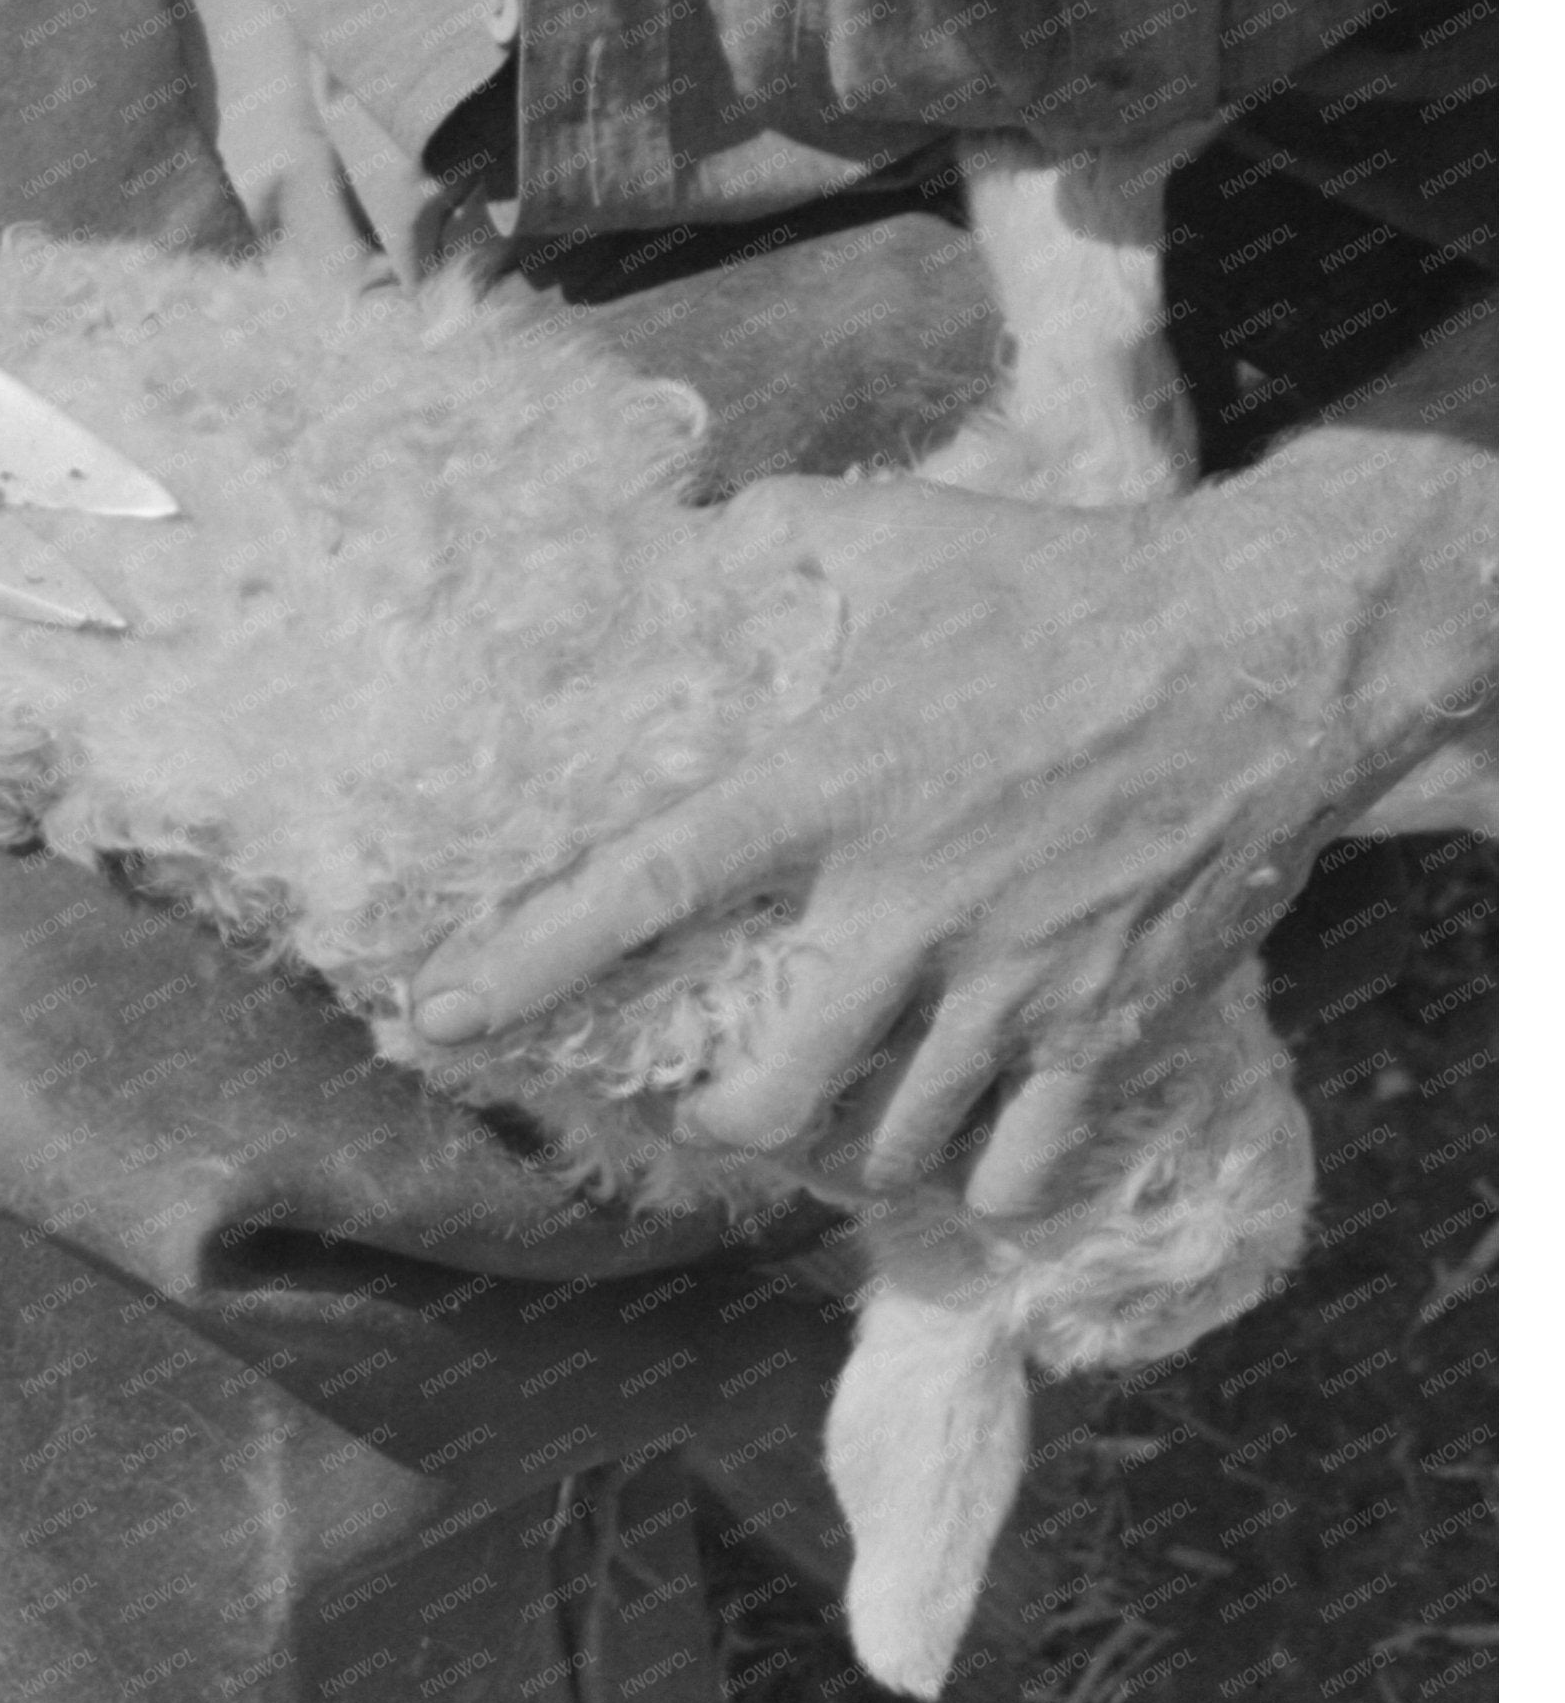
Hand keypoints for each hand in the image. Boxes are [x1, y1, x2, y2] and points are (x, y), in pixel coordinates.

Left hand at [405, 473, 1407, 1214]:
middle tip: (720, 1104)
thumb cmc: (1065, 585)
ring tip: (846, 1126)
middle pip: (768, 1092)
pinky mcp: (1109, 1018)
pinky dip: (987, 1181)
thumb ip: (769, 536)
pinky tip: (971, 1158)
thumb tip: (675, 521)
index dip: (525, 963)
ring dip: (853, 1156)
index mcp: (825, 784)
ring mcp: (1010, 976)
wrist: (1269, 645)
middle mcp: (903, 903)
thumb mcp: (897, 533)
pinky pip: (1026, 1161)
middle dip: (724, 1123)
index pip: (641, 888)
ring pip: (891, 1145)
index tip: (433, 1018)